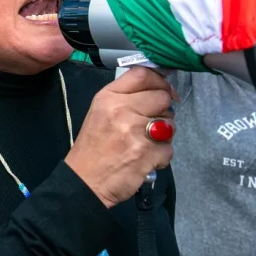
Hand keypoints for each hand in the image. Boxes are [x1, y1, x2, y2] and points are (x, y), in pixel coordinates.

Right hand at [64, 67, 174, 208]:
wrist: (85, 181)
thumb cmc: (93, 145)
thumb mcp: (100, 111)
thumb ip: (126, 97)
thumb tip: (160, 90)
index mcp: (109, 97)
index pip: (142, 74)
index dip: (159, 81)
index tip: (164, 91)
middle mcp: (122, 110)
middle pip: (162, 97)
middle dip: (163, 110)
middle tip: (153, 122)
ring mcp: (136, 132)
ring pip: (170, 124)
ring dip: (164, 134)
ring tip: (147, 142)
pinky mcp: (147, 154)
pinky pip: (169, 149)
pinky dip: (161, 156)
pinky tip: (146, 158)